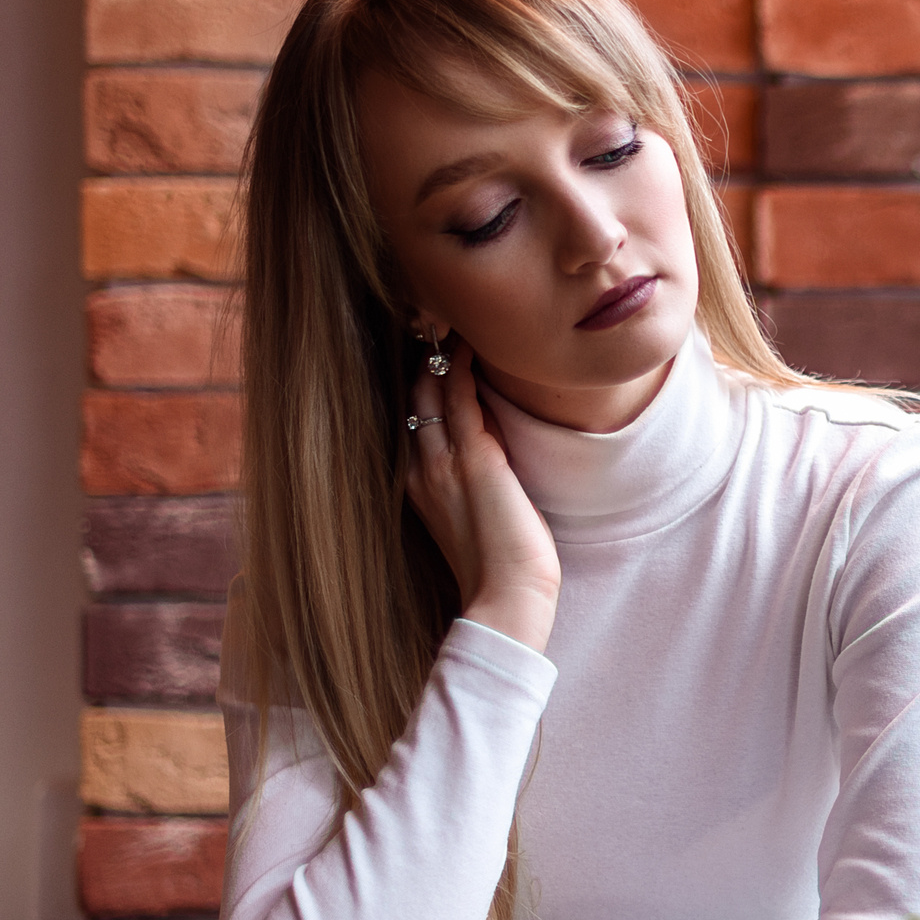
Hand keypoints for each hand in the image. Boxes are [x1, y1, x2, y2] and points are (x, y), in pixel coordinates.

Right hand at [404, 341, 561, 648]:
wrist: (507, 596)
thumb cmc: (501, 567)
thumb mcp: (478, 520)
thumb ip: (473, 489)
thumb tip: (491, 466)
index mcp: (420, 488)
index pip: (412, 426)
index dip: (418, 391)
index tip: (429, 360)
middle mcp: (422, 471)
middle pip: (413, 404)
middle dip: (422, 366)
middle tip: (434, 327)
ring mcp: (443, 464)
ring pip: (430, 396)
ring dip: (438, 358)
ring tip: (448, 324)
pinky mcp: (475, 459)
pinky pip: (459, 400)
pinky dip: (462, 369)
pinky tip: (468, 345)